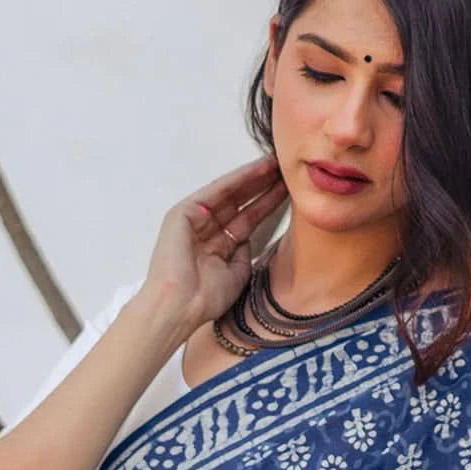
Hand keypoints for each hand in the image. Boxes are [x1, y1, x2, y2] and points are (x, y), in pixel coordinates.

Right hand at [140, 153, 288, 333]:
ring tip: (277, 164)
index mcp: (217, 247)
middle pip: (240, 203)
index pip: (247, 220)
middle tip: (287, 171)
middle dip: (263, 186)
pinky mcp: (183, 212)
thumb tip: (250, 238)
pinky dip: (237, 179)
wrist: (181, 305)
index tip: (289, 193)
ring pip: (230, 193)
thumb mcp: (237, 273)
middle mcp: (205, 231)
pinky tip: (258, 169)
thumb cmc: (205, 299)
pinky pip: (216, 191)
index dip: (267, 205)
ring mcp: (193, 220)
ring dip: (253, 177)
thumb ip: (244, 253)